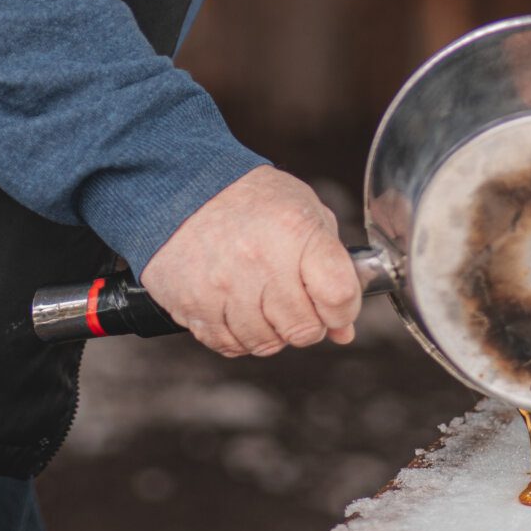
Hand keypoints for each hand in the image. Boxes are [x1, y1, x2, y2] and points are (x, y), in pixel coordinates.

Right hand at [141, 167, 361, 358]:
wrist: (186, 185)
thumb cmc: (252, 199)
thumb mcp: (305, 212)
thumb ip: (333, 266)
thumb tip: (343, 330)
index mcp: (295, 231)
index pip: (338, 295)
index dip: (343, 310)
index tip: (334, 305)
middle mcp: (259, 260)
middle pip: (303, 329)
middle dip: (306, 322)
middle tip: (292, 301)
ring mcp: (223, 285)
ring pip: (265, 343)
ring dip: (269, 331)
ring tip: (260, 300)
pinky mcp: (193, 303)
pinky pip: (228, 345)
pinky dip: (237, 335)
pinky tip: (235, 308)